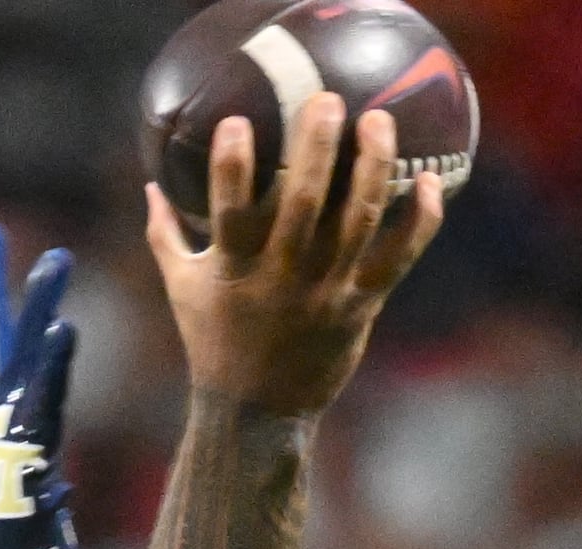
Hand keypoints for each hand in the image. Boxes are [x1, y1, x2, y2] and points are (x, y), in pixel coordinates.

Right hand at [150, 98, 440, 416]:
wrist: (257, 415)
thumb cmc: (214, 344)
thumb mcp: (182, 289)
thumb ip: (166, 234)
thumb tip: (149, 183)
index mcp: (234, 269)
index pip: (229, 211)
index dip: (232, 168)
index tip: (236, 122)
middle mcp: (282, 277)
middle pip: (303, 206)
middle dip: (316, 149)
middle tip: (327, 100)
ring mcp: (325, 292)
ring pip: (356, 223)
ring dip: (372, 168)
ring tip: (380, 122)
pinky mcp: (360, 307)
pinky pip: (398, 258)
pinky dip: (419, 221)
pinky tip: (431, 182)